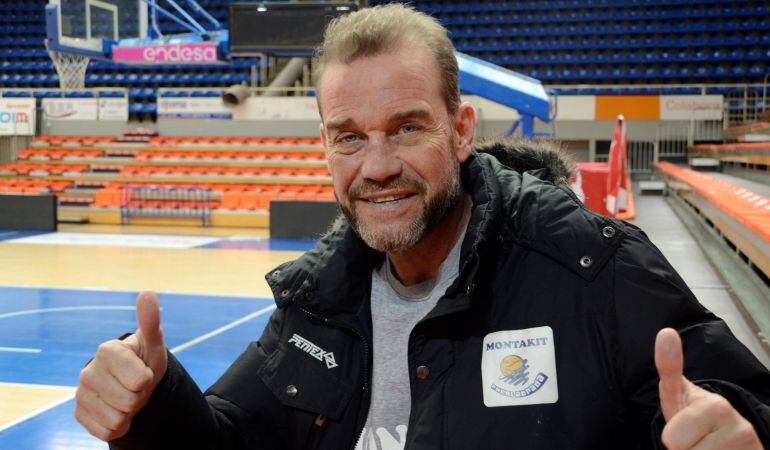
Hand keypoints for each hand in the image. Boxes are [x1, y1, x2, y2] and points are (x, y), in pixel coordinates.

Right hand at [74, 291, 167, 440]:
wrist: (133, 384)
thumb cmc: (145, 361)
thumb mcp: (154, 344)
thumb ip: (150, 321)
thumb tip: (147, 292)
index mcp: (107, 350)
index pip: (141, 381)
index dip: (147, 379)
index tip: (142, 370)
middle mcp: (87, 371)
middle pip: (130, 401)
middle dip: (139, 396)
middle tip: (135, 386)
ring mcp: (80, 393)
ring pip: (118, 419)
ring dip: (129, 413)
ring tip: (126, 396)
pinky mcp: (79, 414)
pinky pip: (107, 432)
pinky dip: (118, 426)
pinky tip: (115, 410)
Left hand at [654, 328, 761, 449]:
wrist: (730, 440)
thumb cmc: (695, 417)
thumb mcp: (678, 395)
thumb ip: (669, 368)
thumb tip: (666, 331)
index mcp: (716, 407)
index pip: (672, 441)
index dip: (672, 439)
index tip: (686, 426)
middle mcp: (740, 428)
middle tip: (696, 440)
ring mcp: (750, 447)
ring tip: (708, 448)